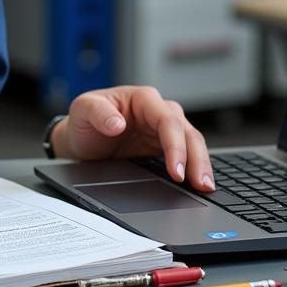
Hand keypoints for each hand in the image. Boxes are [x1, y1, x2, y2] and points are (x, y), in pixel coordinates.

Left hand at [50, 85, 213, 191]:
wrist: (80, 139)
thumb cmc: (83, 120)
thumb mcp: (82, 110)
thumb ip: (98, 113)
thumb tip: (117, 124)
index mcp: (142, 98)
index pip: (167, 120)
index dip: (175, 145)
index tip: (176, 170)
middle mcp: (158, 112)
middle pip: (187, 132)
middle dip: (196, 158)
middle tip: (201, 184)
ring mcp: (163, 130)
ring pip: (192, 144)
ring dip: (201, 165)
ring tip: (206, 187)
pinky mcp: (163, 147)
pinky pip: (185, 157)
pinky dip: (193, 170)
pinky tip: (198, 187)